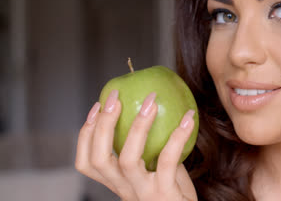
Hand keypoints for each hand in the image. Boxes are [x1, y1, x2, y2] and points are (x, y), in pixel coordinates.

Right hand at [75, 90, 196, 200]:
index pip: (87, 162)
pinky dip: (177, 136)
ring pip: (127, 159)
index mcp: (119, 184)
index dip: (86, 133)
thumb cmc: (176, 194)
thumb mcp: (159, 172)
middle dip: (102, 125)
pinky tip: (187, 118)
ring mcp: (143, 193)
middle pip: (98, 159)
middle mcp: (125, 190)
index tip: (96, 106)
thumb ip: (155, 150)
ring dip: (137, 126)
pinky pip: (167, 161)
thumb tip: (157, 109)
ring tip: (151, 102)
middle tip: (115, 97)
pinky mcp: (163, 194)